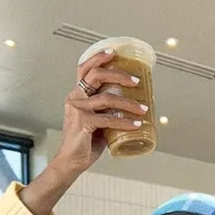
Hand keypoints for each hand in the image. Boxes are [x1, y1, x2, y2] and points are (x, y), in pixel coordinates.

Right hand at [20, 50, 150, 214]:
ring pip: (107, 98)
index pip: (84, 68)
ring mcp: (78, 110)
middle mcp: (75, 98)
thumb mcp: (97, 121)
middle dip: (119, 74)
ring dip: (129, 103)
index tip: (114, 52)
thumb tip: (132, 107)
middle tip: (136, 82)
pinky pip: (108, 119)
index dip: (98, 57)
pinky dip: (125, 122)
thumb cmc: (85, 143)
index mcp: (77, 95)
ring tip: (143, 109)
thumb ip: (108, 111)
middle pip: (96, 75)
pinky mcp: (83, 123)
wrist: (71, 162)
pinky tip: (136, 125)